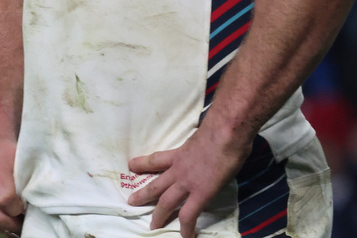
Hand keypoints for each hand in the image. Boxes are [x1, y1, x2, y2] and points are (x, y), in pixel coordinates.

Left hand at [127, 127, 251, 237]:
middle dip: (143, 194)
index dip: (143, 163)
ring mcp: (187, 183)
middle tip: (131, 201)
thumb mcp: (202, 135)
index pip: (157, 159)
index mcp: (179, 153)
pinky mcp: (200, 194)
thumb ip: (199, 145)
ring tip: (152, 226)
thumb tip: (206, 147)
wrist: (225, 134)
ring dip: (158, 215)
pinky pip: (189, 215)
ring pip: (166, 202)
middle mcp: (178, 169)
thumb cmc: (219, 129)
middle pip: (156, 184)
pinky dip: (186, 228)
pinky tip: (185, 236)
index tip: (131, 165)